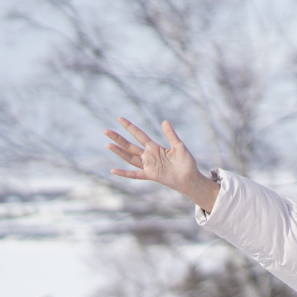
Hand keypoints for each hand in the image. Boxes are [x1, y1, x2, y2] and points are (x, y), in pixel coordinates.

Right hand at [105, 118, 219, 211]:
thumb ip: (171, 135)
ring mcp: (149, 166)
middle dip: (118, 138)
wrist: (190, 178)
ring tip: (108, 144)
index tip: (120, 119)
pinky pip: (135, 175)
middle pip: (130, 146)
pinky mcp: (151, 175)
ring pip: (130, 158)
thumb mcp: (179, 146)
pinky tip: (113, 170)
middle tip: (106, 131)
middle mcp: (149, 156)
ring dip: (119, 152)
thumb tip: (164, 121)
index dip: (130, 127)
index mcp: (155, 148)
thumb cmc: (186, 163)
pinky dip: (124, 173)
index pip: (139, 135)